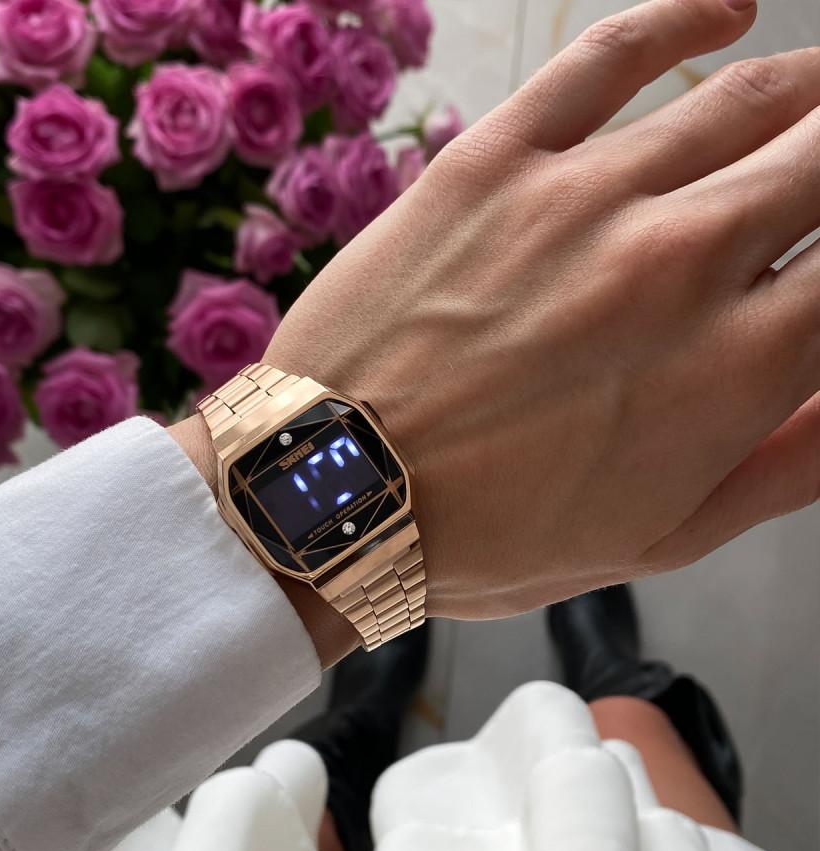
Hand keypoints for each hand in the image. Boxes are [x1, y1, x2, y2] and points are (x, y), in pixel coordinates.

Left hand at [264, 0, 819, 621]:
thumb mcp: (658, 539)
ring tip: (813, 102)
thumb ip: (788, 464)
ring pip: (746, 96)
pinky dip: (685, 16)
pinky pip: (610, 54)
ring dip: (804, 92)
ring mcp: (583, 197)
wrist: (337, 494)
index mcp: (734, 367)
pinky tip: (725, 11)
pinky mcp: (496, 161)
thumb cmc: (486, 534)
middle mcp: (681, 262)